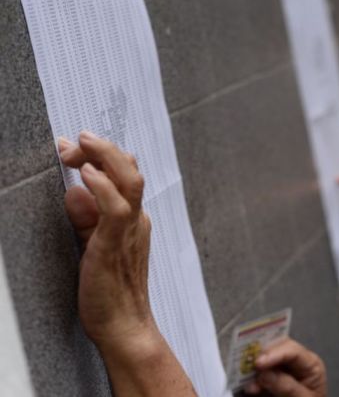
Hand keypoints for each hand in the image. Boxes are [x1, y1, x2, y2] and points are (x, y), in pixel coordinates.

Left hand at [59, 131, 195, 395]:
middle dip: (102, 148)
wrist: (123, 326)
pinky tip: (87, 175)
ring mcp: (130, 231)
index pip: (125, 176)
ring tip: (83, 141)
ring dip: (106, 156)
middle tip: (75, 140)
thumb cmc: (108, 292)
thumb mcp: (93, 246)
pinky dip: (102, 187)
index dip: (102, 155)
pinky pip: (115, 209)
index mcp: (133, 219)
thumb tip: (74, 191)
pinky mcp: (115, 245)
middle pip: (130, 170)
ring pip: (129, 181)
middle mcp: (136, 220)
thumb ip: (85, 218)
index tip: (74, 148)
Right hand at [244, 338, 326, 396]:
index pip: (293, 351)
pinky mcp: (271, 379)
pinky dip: (251, 379)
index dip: (274, 354)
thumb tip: (264, 373)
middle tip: (249, 365)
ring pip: (265, 359)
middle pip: (277, 349)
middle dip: (262, 355)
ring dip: (254, 369)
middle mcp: (296, 362)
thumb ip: (287, 386)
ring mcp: (282, 370)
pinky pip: (258, 374)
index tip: (259, 363)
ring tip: (248, 382)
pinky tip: (249, 387)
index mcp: (310, 364)